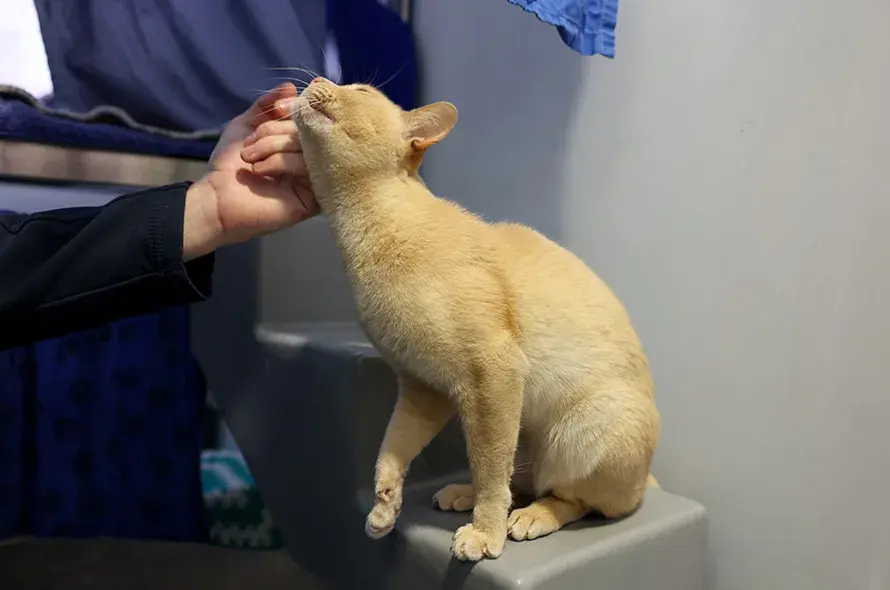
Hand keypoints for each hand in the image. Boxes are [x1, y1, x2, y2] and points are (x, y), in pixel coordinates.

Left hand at [183, 82, 317, 259]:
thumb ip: (266, 105)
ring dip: (274, 147)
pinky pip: (312, 170)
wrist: (216, 198)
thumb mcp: (246, 125)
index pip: (312, 117)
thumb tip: (291, 86)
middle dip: (277, 131)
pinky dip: (284, 164)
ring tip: (250, 159)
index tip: (277, 109)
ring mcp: (315, 178)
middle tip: (251, 143)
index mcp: (298, 142)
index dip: (298, 108)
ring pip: (311, 148)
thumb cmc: (229, 165)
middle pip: (312, 130)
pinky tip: (262, 171)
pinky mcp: (315, 198)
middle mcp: (311, 158)